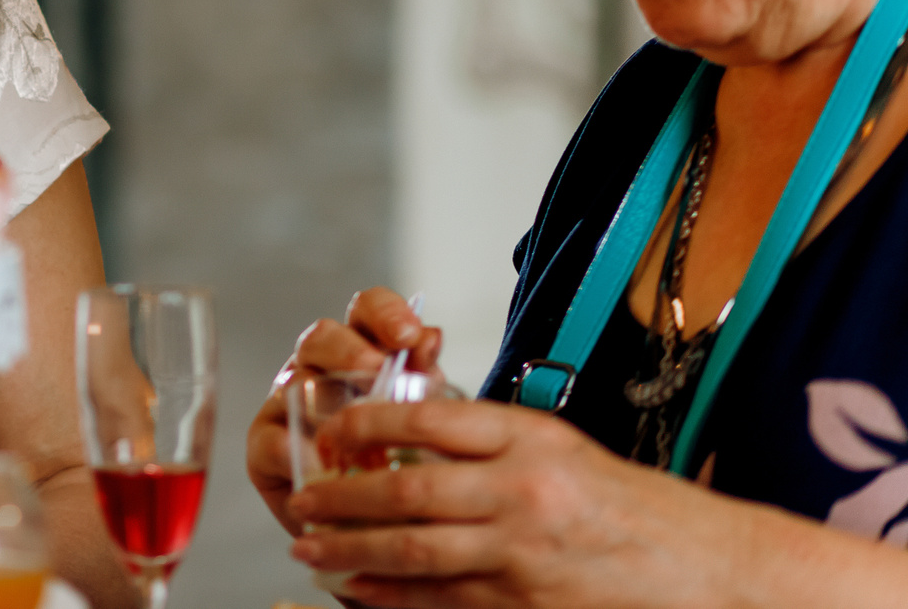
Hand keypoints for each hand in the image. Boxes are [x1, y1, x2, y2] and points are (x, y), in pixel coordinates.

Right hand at [247, 287, 442, 533]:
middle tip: (375, 368)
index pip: (366, 310)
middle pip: (321, 337)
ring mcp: (286, 404)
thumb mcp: (420, 420)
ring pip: (294, 382)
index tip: (410, 334)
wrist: (374, 525)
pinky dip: (293, 451)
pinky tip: (318, 463)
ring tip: (350, 424)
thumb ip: (423, 377)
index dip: (385, 313)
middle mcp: (317, 369)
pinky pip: (270, 441)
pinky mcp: (263, 447)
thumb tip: (432, 336)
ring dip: (321, 398)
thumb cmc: (397, 465)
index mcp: (361, 351)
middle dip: (349, 349)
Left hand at [284, 397, 744, 607]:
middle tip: (299, 500)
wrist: (707, 569)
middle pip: (408, 489)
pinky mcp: (526, 604)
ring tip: (310, 548)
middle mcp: (523, 491)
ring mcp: (524, 553)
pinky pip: (443, 599)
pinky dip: (393, 594)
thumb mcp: (562, 451)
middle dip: (342, 496)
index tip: (329, 429)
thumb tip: (406, 443)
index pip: (429, 417)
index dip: (367, 422)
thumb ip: (491, 445)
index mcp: (531, 439)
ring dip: (352, 550)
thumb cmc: (630, 506)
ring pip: (415, 550)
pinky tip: (360, 588)